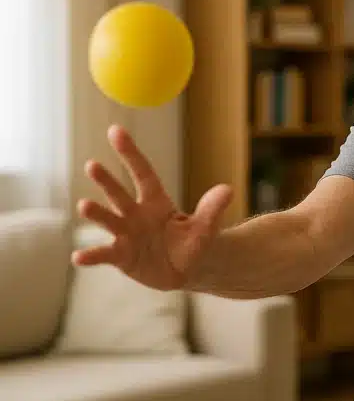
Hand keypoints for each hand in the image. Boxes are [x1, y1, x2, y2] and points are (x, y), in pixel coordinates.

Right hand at [72, 124, 232, 290]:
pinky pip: (104, 254)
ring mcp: (125, 234)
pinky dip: (91, 256)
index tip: (115, 130)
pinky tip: (79, 257)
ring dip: (96, 213)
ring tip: (84, 205)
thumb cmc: (192, 242)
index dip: (130, 153)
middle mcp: (135, 214)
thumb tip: (227, 190)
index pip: (142, 173)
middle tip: (92, 165)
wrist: (185, 270)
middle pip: (120, 194)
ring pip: (109, 220)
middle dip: (107, 181)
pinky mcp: (120, 256)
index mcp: (156, 201)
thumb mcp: (205, 227)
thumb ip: (212, 210)